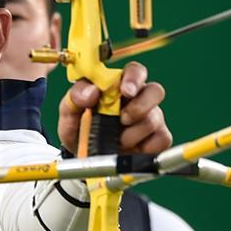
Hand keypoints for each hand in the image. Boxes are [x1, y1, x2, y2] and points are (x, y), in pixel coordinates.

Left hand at [57, 61, 171, 153]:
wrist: (83, 159)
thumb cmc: (80, 128)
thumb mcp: (69, 111)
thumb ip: (75, 96)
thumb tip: (91, 91)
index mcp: (118, 86)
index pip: (135, 71)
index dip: (134, 78)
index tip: (125, 91)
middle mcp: (139, 99)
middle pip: (155, 91)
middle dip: (140, 105)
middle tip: (122, 119)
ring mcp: (150, 119)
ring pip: (154, 118)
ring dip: (133, 133)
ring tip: (116, 140)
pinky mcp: (157, 140)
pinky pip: (162, 139)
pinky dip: (145, 147)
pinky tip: (130, 149)